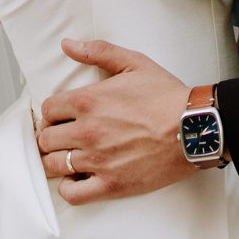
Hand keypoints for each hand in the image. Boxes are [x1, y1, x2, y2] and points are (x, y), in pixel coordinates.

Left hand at [35, 39, 194, 201]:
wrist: (193, 128)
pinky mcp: (110, 185)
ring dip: (56, 160)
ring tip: (68, 156)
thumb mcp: (134, 62)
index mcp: (88, 101)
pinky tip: (77, 178)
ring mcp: (97, 161)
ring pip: (53, 166)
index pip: (47, 110)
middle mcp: (87, 131)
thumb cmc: (166, 96)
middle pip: (45, 139)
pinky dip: (68, 188)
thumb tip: (68, 44)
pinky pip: (72, 194)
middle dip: (51, 136)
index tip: (60, 116)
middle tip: (63, 136)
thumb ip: (98, 52)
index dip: (52, 112)